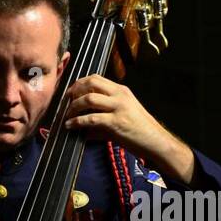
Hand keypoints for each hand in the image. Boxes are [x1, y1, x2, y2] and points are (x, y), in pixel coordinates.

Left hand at [62, 74, 195, 183]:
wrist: (155, 141)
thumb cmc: (138, 131)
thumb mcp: (121, 116)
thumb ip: (102, 116)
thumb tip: (83, 126)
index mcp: (121, 91)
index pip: (96, 78)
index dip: (79, 83)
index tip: (70, 93)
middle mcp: (120, 95)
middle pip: (91, 83)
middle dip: (74, 91)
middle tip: (65, 102)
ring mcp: (118, 108)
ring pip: (89, 99)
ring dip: (74, 107)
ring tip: (67, 116)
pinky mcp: (116, 122)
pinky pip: (91, 118)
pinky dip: (77, 122)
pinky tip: (70, 126)